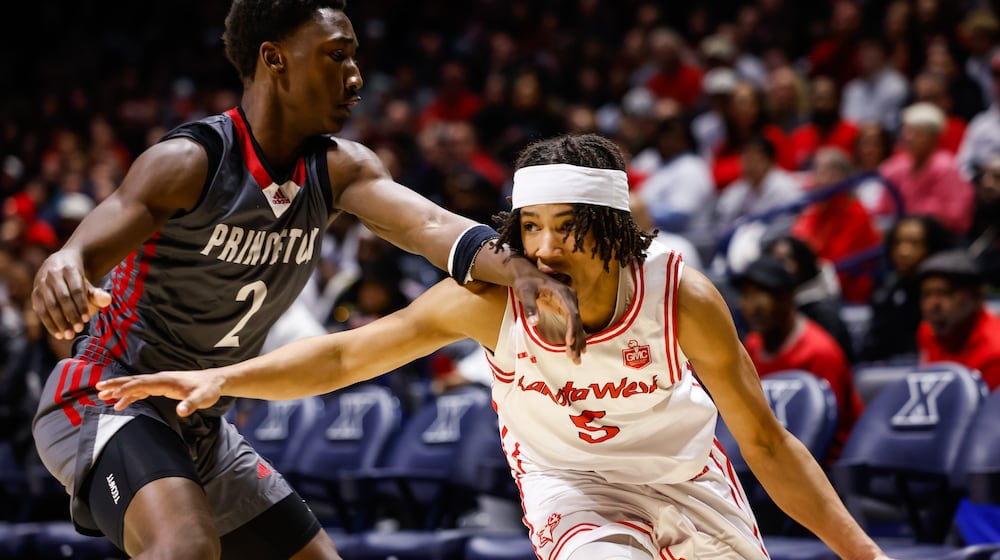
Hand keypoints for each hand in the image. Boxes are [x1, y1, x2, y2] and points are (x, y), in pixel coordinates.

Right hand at [31, 251, 110, 339]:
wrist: (60, 264)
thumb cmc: (78, 281)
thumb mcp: (88, 285)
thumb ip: (97, 294)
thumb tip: (108, 300)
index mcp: (69, 269)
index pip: (76, 289)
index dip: (81, 305)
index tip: (87, 319)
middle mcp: (53, 274)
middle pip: (62, 297)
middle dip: (71, 315)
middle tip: (79, 330)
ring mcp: (41, 283)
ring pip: (49, 305)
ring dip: (59, 322)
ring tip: (68, 335)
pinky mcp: (35, 292)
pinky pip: (40, 310)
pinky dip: (49, 323)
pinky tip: (58, 334)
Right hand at [96, 372, 222, 416]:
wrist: (214, 382)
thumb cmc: (208, 389)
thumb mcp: (203, 398)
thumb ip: (191, 404)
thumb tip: (181, 411)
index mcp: (166, 380)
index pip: (142, 383)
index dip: (127, 388)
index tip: (112, 394)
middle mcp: (160, 379)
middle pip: (134, 380)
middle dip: (116, 384)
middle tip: (98, 388)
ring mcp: (160, 382)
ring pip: (135, 385)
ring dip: (119, 390)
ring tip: (102, 395)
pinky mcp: (161, 387)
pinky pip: (141, 390)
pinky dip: (129, 395)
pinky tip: (120, 404)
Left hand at [509, 256, 585, 363]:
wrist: (525, 273)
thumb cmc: (525, 282)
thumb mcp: (525, 292)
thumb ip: (529, 307)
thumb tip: (534, 323)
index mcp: (563, 293)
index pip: (571, 313)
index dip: (572, 329)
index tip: (569, 342)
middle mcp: (570, 298)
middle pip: (577, 321)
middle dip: (576, 340)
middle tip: (574, 358)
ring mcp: (570, 303)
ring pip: (577, 324)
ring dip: (577, 341)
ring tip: (576, 359)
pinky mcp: (566, 308)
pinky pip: (573, 324)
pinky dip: (575, 336)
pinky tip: (577, 348)